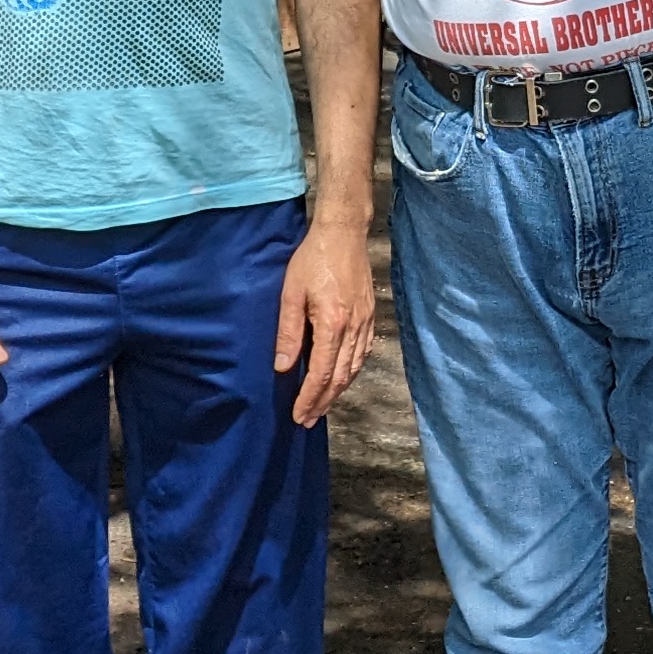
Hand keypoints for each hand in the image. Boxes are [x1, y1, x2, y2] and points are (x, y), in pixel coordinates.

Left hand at [276, 217, 373, 423]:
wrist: (343, 233)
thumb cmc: (313, 259)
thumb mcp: (290, 294)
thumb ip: (288, 332)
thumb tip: (282, 366)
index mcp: (332, 323)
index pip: (321, 372)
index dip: (309, 397)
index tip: (299, 414)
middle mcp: (353, 328)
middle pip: (340, 377)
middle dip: (323, 402)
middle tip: (308, 419)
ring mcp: (365, 322)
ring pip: (354, 368)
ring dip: (338, 390)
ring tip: (322, 405)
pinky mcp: (370, 315)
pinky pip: (363, 353)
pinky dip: (351, 371)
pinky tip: (342, 377)